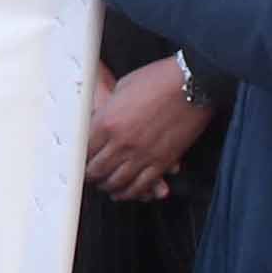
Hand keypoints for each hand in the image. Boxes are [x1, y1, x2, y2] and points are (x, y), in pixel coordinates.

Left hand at [80, 59, 217, 201]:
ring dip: (107, 186)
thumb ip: (109, 108)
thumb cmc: (158, 79)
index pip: (83, 150)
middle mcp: (121, 143)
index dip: (79, 156)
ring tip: (105, 185)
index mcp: (106, 122)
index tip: (80, 158)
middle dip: (90, 175)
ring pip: (116, 182)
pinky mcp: (162, 162)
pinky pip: (141, 186)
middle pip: (96, 170)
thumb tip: (101, 118)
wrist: (192, 83)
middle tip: (90, 175)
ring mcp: (142, 155)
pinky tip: (124, 192)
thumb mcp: (122, 87)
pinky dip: (130, 193)